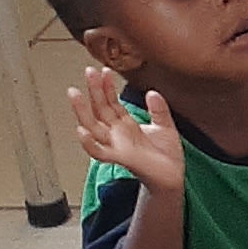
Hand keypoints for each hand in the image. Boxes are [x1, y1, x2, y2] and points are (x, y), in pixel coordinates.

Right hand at [70, 66, 186, 192]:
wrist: (173, 178)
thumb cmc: (166, 156)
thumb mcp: (165, 126)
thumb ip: (158, 109)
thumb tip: (152, 92)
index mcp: (125, 124)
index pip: (110, 102)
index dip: (106, 86)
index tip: (104, 70)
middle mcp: (117, 134)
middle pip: (99, 109)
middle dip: (93, 90)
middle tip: (89, 72)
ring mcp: (116, 146)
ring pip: (93, 126)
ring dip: (82, 110)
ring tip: (74, 94)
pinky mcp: (120, 158)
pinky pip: (99, 152)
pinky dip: (89, 143)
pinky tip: (81, 130)